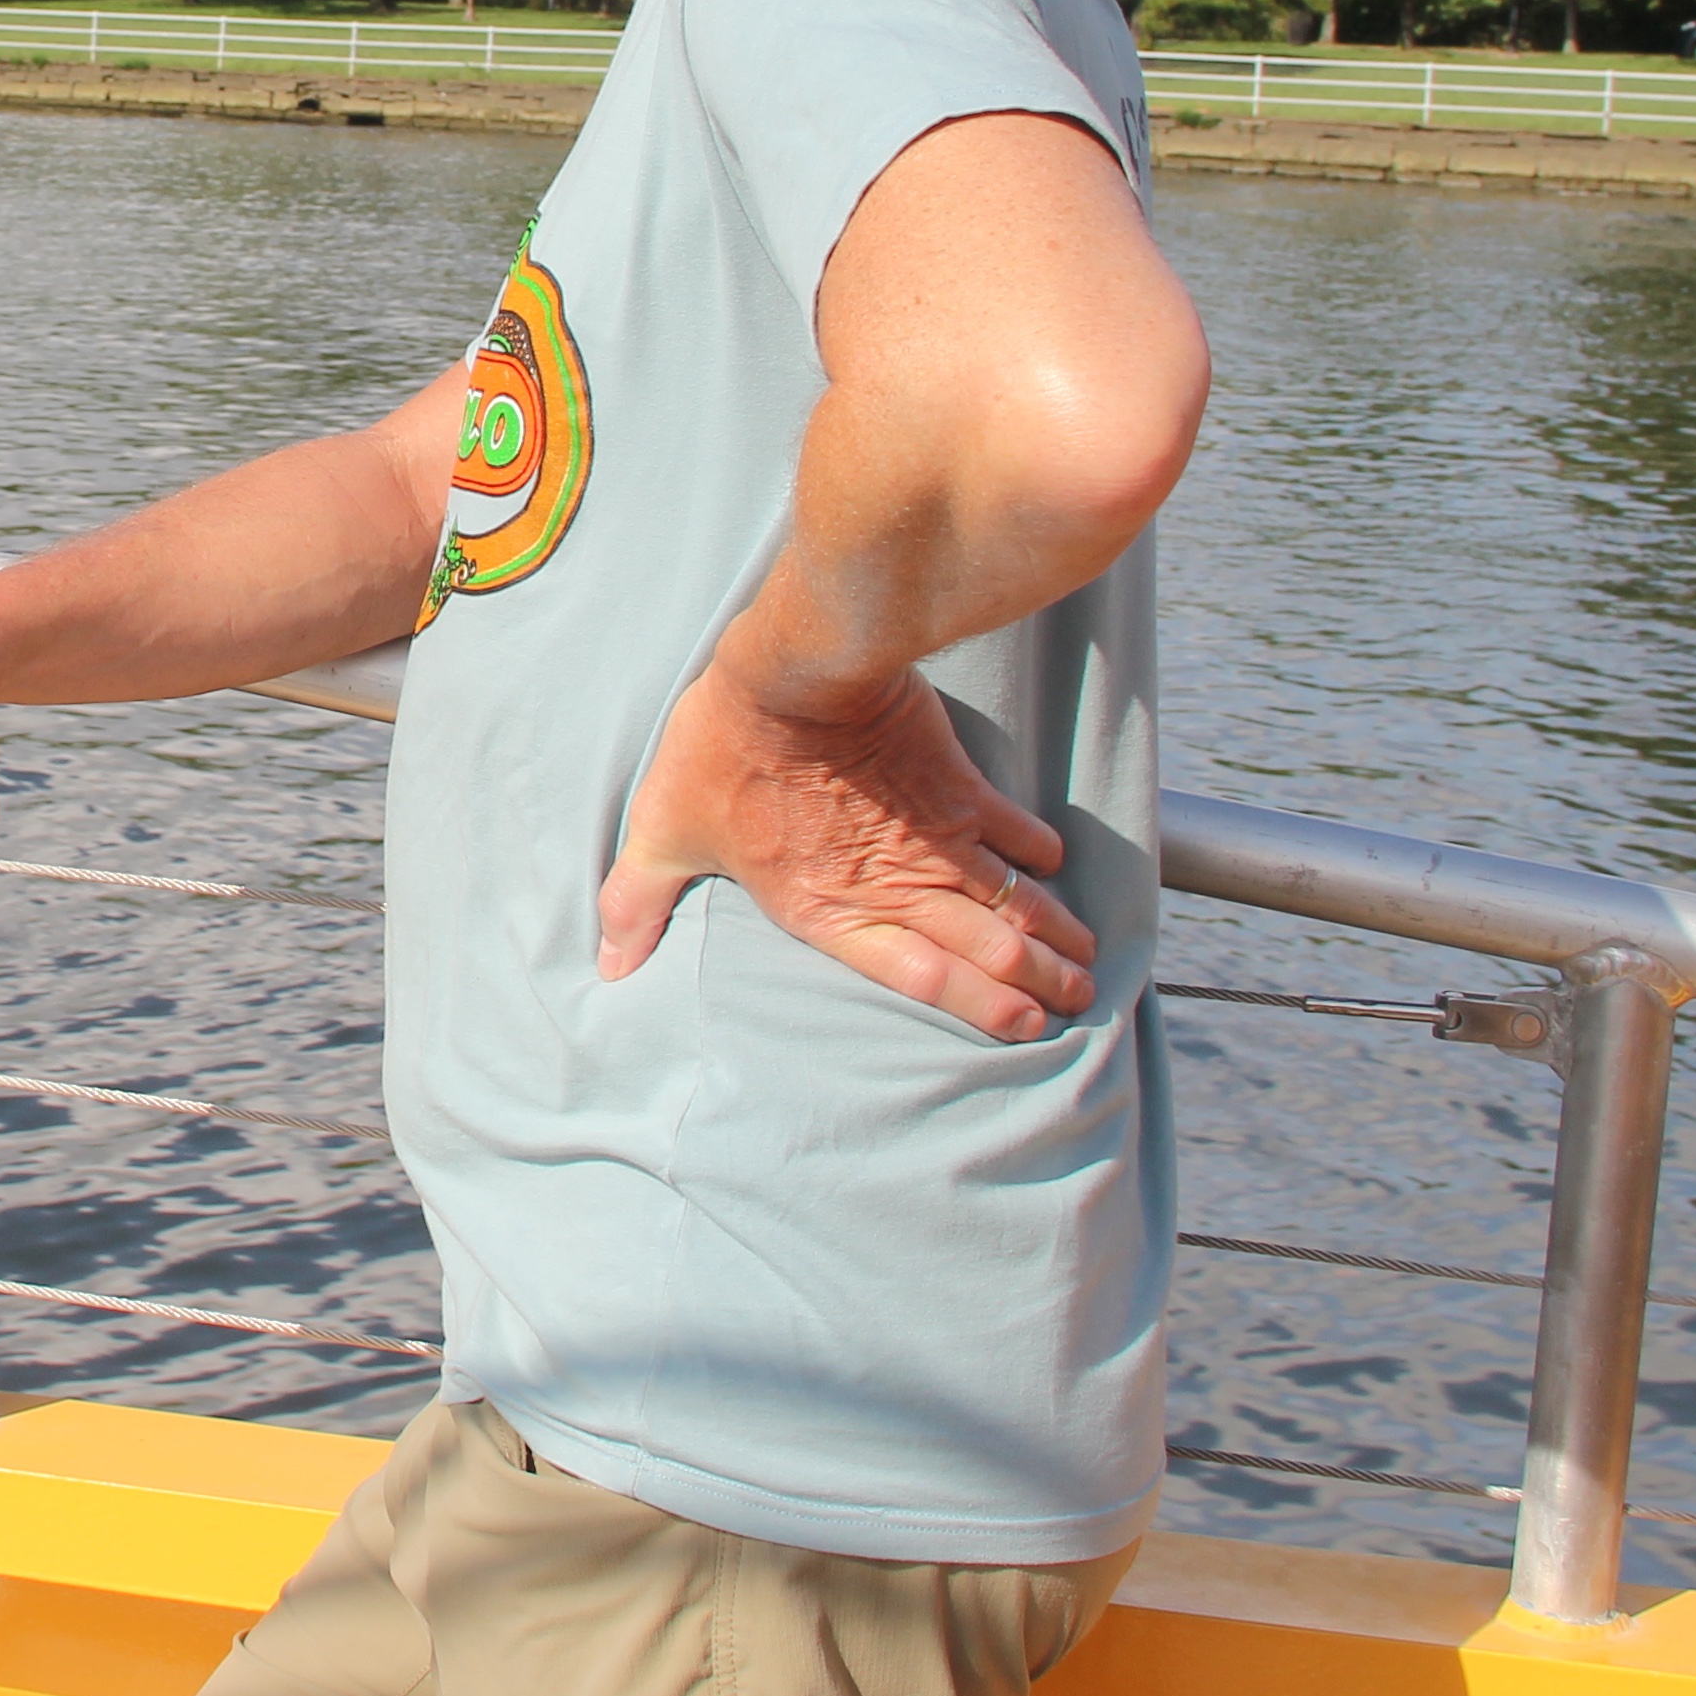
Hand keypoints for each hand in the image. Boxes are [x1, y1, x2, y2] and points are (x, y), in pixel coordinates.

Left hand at [592, 655, 1096, 1039]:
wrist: (791, 668)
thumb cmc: (722, 749)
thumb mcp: (665, 828)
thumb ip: (638, 901)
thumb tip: (610, 963)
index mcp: (827, 909)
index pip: (918, 978)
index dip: (977, 1006)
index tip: (1021, 1027)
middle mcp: (893, 883)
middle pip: (983, 948)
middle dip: (1037, 982)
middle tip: (1075, 1003)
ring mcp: (932, 834)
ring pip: (1008, 899)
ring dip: (1051, 932)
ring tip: (1086, 962)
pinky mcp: (954, 781)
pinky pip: (1009, 827)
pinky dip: (1037, 853)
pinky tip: (1055, 869)